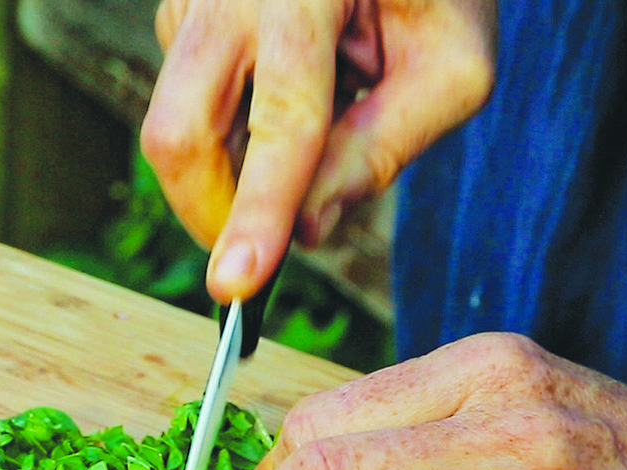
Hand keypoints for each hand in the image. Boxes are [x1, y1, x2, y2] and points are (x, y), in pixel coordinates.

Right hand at [140, 0, 496, 302]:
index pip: (280, 117)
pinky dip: (228, 138)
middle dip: (215, 213)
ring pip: (175, 127)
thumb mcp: (450, 67)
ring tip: (316, 126)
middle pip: (179, 130)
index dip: (258, 210)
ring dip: (234, 169)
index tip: (235, 286)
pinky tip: (282, 104)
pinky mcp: (177, 14)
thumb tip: (305, 233)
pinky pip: (182, 105)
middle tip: (266, 251)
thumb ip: (384, 147)